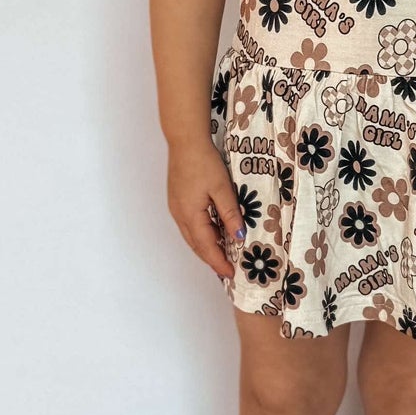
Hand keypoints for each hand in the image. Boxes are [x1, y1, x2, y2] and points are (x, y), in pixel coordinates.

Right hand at [166, 138, 242, 280]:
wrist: (185, 141)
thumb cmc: (204, 162)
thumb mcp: (222, 188)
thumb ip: (230, 214)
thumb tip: (239, 237)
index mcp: (190, 215)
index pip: (207, 246)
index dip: (219, 262)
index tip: (231, 273)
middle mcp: (180, 215)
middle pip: (196, 245)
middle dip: (212, 259)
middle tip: (227, 269)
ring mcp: (176, 208)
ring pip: (192, 236)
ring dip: (207, 246)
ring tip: (223, 254)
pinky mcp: (177, 200)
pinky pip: (189, 225)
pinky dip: (202, 233)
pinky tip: (213, 231)